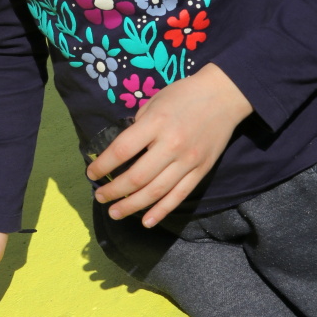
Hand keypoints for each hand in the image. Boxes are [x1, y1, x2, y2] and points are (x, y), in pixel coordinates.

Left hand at [87, 63, 251, 227]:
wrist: (225, 95)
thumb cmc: (184, 95)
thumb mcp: (154, 102)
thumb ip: (138, 126)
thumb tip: (122, 151)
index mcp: (156, 123)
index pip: (122, 151)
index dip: (103, 166)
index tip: (92, 174)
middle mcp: (171, 145)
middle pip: (136, 177)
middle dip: (113, 191)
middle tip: (100, 197)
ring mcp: (187, 161)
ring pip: (155, 191)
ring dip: (131, 206)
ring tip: (115, 213)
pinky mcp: (201, 171)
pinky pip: (178, 196)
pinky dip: (161, 211)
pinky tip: (145, 221)